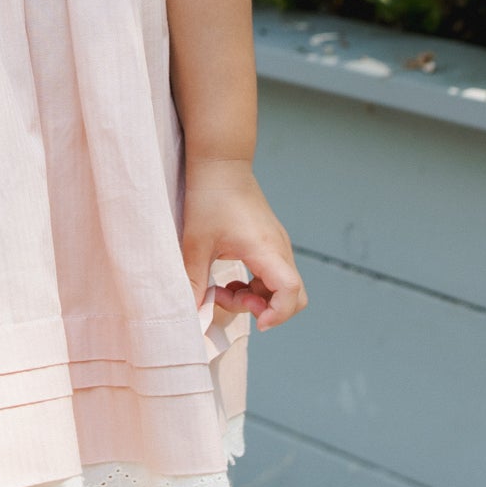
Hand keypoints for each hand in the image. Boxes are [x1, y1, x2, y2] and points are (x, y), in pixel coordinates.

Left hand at [181, 156, 306, 332]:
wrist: (221, 164)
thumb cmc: (209, 198)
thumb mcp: (195, 244)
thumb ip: (194, 281)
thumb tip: (191, 313)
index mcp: (264, 248)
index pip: (290, 291)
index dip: (278, 314)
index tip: (256, 322)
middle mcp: (279, 248)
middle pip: (294, 295)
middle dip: (265, 309)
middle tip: (229, 299)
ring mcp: (277, 244)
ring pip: (281, 287)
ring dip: (255, 298)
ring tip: (222, 289)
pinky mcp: (270, 242)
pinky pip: (273, 275)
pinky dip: (255, 285)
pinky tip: (229, 280)